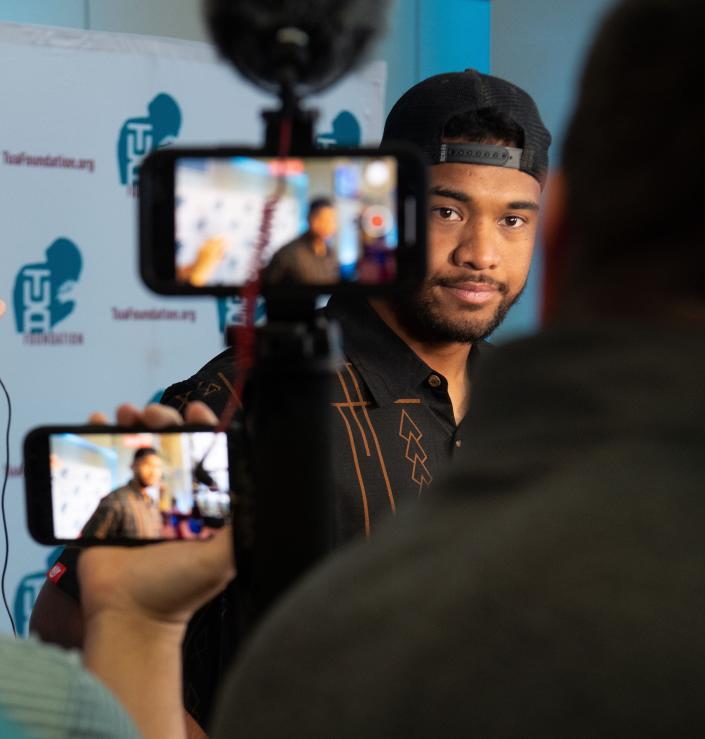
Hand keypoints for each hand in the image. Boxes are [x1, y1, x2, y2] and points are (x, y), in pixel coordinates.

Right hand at [78, 400, 233, 738]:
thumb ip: (242, 526)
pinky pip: (106, 466)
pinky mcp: (110, 505)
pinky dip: (98, 439)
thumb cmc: (178, 590)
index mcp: (201, 504)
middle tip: (153, 413)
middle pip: (170, 445)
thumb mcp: (222, 559)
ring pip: (139, 448)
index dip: (203, 429)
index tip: (196, 410)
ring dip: (132, 423)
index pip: (206, 456)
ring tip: (124, 411)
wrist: (128, 616)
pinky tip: (94, 419)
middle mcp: (173, 497)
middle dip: (163, 420)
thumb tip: (261, 490)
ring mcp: (140, 499)